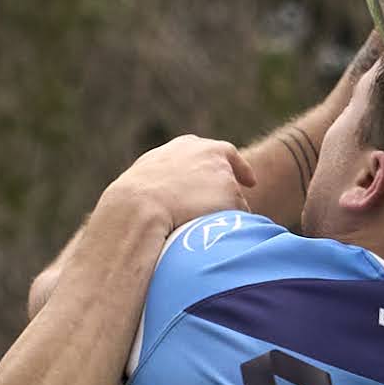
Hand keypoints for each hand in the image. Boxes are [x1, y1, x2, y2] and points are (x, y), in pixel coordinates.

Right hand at [104, 132, 252, 236]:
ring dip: (225, 216)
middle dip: (231, 193)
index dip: (235, 168)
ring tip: (203, 232)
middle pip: (230, 177)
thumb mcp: (146, 175)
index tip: (249, 181)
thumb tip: (161, 188)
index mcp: (188, 146)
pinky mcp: (232, 197)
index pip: (221, 152)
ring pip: (234, 201)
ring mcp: (224, 175)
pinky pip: (238, 219)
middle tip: (231, 212)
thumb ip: (163, 175)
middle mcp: (211, 154)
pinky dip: (229, 230)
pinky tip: (210, 238)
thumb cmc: (134, 196)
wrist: (140, 206)